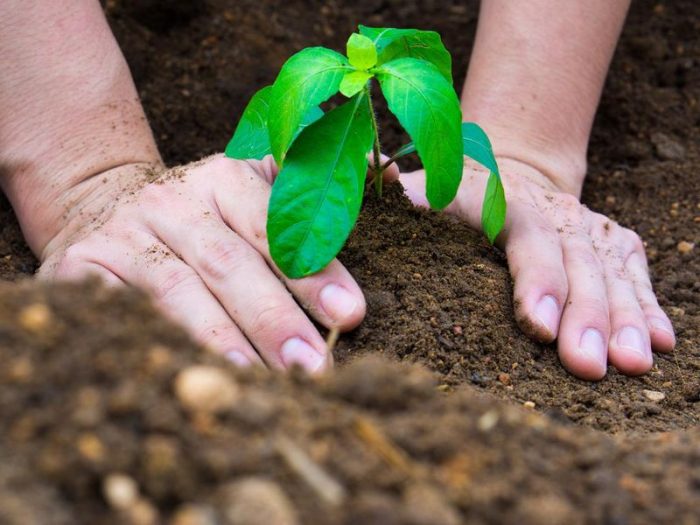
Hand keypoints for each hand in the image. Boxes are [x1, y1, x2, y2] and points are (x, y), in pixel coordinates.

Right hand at [38, 155, 365, 372]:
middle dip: (275, 320)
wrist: (103, 201)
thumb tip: (390, 176)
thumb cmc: (204, 214)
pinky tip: (194, 379)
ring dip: (223, 343)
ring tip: (262, 387)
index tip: (350, 315)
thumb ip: (310, 189)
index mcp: (224, 178)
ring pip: (178, 295)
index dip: (313, 272)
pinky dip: (161, 348)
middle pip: (229, 264)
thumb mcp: (252, 189)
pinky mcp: (84, 269)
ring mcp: (125, 235)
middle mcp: (173, 201)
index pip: (275, 225)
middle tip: (315, 369)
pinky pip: (124, 315)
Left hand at [398, 158, 675, 379]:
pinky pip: (635, 272)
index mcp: (504, 199)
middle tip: (587, 365)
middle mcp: (554, 210)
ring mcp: (588, 225)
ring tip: (632, 364)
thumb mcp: (423, 188)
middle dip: (585, 315)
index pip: (526, 235)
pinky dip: (648, 305)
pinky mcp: (612, 241)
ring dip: (624, 317)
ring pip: (612, 270)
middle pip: (576, 260)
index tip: (537, 324)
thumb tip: (376, 178)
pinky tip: (660, 342)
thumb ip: (401, 191)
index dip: (535, 277)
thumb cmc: (451, 194)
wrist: (506, 171)